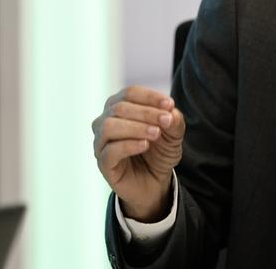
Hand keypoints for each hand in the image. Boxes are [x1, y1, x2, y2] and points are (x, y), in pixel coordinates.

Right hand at [92, 86, 185, 221]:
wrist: (156, 181)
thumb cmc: (159, 151)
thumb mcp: (173, 134)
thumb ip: (173, 120)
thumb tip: (170, 111)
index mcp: (119, 107)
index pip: (129, 93)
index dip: (149, 97)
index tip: (170, 104)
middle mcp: (105, 122)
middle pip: (119, 107)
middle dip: (146, 112)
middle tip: (165, 120)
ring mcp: (101, 143)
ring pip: (109, 126)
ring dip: (136, 127)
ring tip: (156, 133)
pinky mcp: (103, 163)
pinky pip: (109, 151)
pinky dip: (129, 145)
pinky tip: (145, 145)